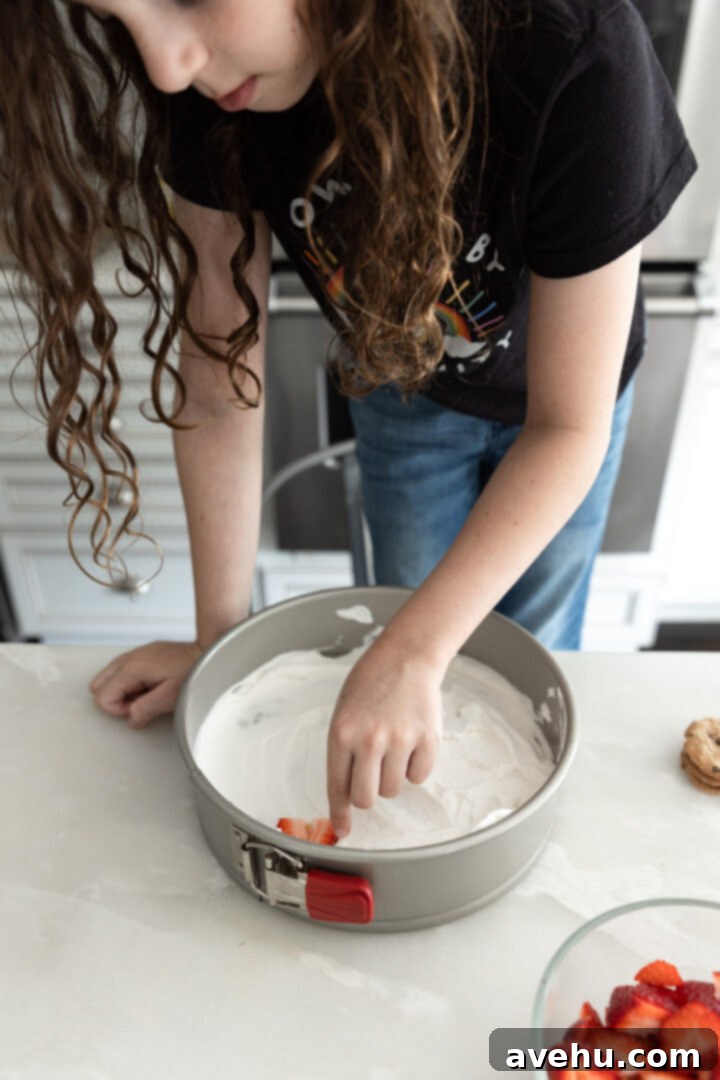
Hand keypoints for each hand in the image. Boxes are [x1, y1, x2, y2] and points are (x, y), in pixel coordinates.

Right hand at [89, 640, 202, 727]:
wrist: (206, 654)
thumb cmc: (192, 674)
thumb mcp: (168, 699)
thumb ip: (143, 711)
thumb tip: (131, 719)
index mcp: (132, 669)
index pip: (102, 698)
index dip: (120, 710)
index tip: (139, 708)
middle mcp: (129, 658)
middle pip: (98, 686)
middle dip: (116, 699)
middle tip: (141, 701)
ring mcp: (135, 653)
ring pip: (108, 677)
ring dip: (123, 690)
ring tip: (147, 692)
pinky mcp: (143, 653)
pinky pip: (123, 670)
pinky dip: (131, 681)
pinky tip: (150, 684)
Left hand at [326, 637, 443, 837]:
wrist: (406, 657)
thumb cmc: (371, 684)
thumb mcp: (344, 713)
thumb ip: (343, 751)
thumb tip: (347, 795)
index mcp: (341, 733)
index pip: (337, 787)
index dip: (340, 814)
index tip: (343, 830)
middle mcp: (369, 740)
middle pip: (366, 798)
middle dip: (368, 796)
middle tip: (372, 778)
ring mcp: (400, 740)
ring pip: (393, 790)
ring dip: (391, 777)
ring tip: (392, 746)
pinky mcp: (427, 739)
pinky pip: (419, 776)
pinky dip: (415, 767)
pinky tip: (411, 742)